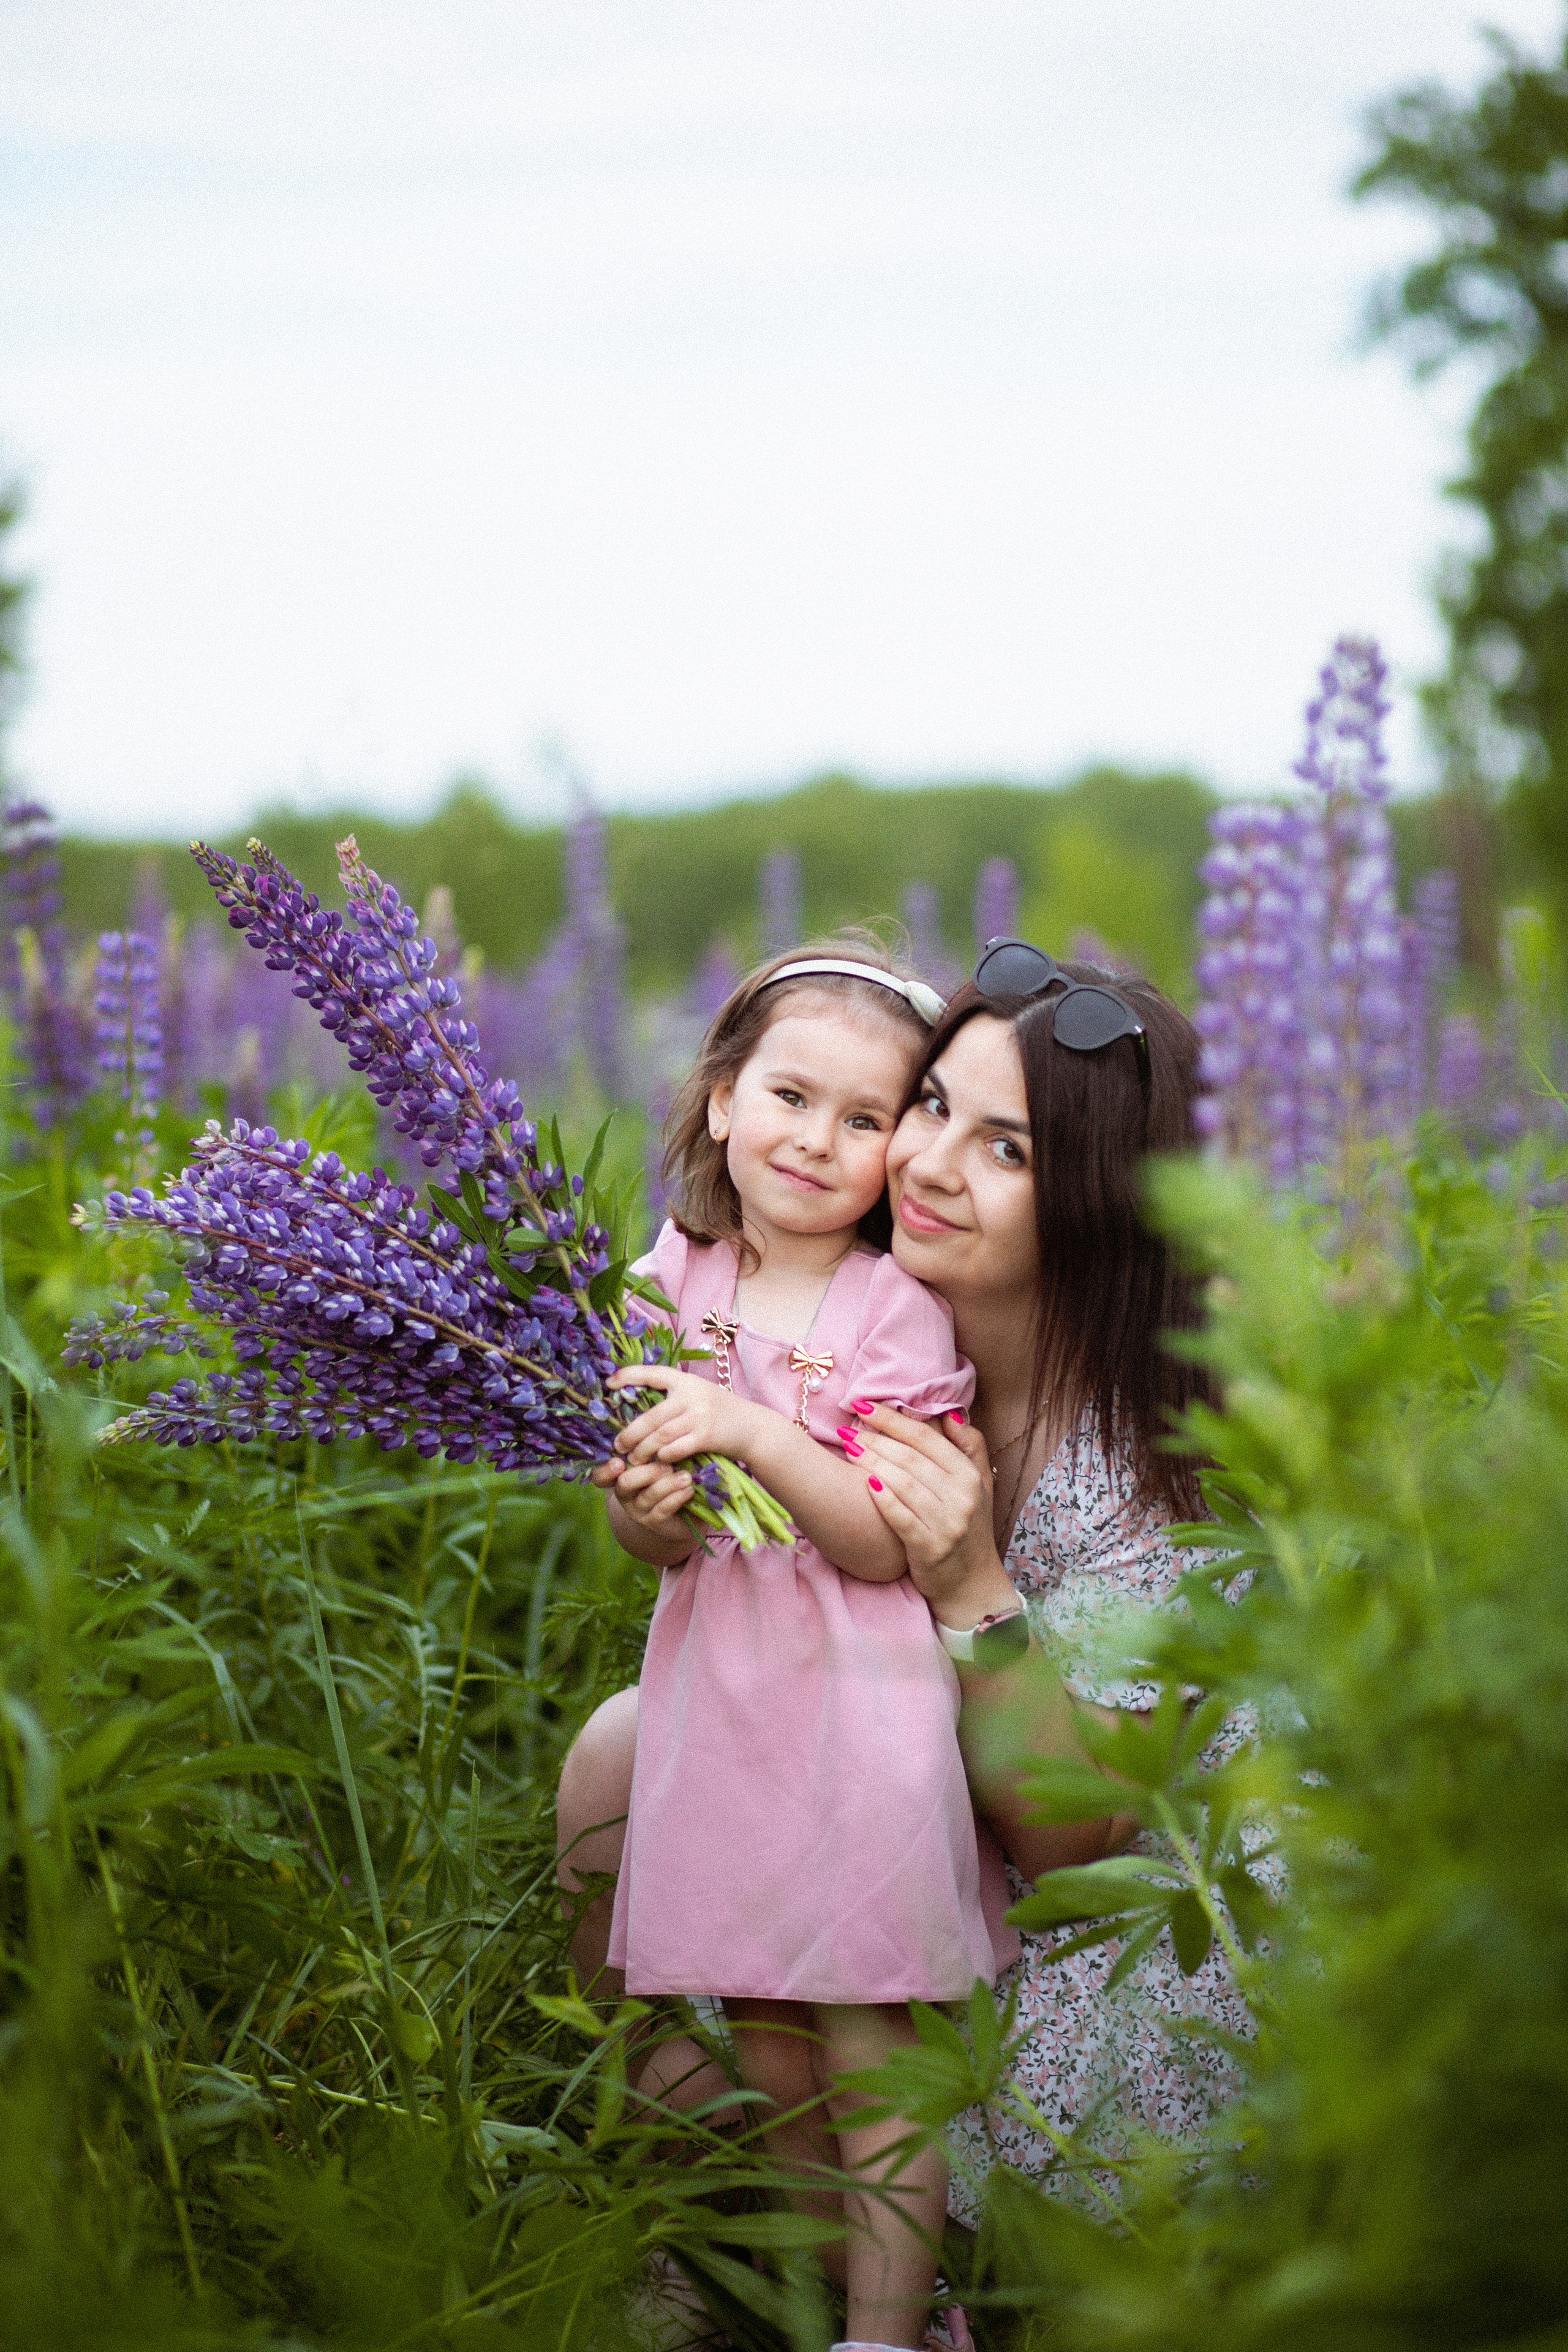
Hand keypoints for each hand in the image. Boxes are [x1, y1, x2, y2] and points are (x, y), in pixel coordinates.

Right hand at [592, 1451, 697, 1535]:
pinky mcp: (653, 1522)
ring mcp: (637, 1509)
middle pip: (625, 1482)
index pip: (601, 1475)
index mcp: (619, 1474)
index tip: (619, 1462)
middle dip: (648, 1472)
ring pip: (648, 1495)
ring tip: (686, 1477)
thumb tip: (656, 1428)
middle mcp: (624, 1493)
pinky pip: (662, 1509)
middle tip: (668, 1466)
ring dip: (669, 1483)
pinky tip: (689, 1489)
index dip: (606, 1469)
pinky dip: (677, 1497)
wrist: (683, 1507)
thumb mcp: (658, 1457)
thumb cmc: (668, 1473)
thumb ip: (651, 1447)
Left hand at [606, 1364, 763, 1468]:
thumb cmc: (720, 1412)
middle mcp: (691, 1395)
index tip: (609, 1384)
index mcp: (686, 1380)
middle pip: (651, 1416)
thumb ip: (675, 1395)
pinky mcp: (706, 1436)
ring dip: (643, 1450)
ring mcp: (699, 1415)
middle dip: (630, 1433)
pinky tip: (658, 1462)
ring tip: (633, 1458)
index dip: (629, 1376)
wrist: (753, 1427)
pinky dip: (663, 1456)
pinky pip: (676, 1448)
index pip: (653, 1373)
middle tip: (618, 1445)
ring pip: (660, 1435)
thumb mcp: (699, 1393)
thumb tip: (637, 1403)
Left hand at [854, 1405, 1018, 1622]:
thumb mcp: (981, 1486)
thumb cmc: (970, 1529)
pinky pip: (899, 1517)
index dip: (893, 1419)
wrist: (973, 1585)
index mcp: (970, 1476)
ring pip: (901, 1483)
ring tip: (847, 1450)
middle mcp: (962, 1496)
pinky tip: (863, 1484)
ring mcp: (947, 1523)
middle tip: (847, 1430)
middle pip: (909, 1458)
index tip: (864, 1406)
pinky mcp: (929, 1548)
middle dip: (874, 1439)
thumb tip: (950, 1414)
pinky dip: (881, 1499)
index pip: (926, 1438)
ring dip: (870, 1463)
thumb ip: (971, 1447)